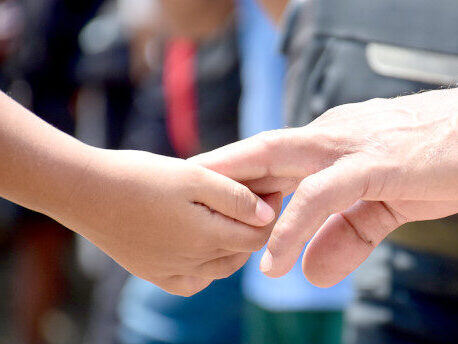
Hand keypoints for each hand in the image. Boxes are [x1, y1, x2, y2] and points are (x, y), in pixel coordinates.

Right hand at [54, 149, 279, 296]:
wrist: (85, 190)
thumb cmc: (141, 176)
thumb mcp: (195, 176)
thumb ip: (235, 197)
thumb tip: (266, 215)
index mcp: (207, 237)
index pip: (258, 236)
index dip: (271, 214)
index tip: (272, 191)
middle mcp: (192, 262)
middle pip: (240, 252)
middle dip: (254, 228)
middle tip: (256, 201)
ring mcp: (170, 271)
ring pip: (219, 268)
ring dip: (233, 247)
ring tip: (233, 220)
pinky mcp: (151, 273)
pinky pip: (191, 282)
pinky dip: (205, 269)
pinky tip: (205, 249)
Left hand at [191, 88, 457, 286]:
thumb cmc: (440, 162)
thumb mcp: (385, 208)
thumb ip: (345, 237)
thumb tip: (306, 272)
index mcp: (333, 142)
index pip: (273, 156)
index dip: (237, 174)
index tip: (204, 194)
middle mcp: (332, 136)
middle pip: (259, 150)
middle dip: (217, 171)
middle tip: (176, 191)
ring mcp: (351, 146)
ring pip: (278, 164)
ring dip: (240, 196)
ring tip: (205, 227)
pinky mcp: (374, 163)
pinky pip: (321, 195)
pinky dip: (293, 225)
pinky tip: (274, 258)